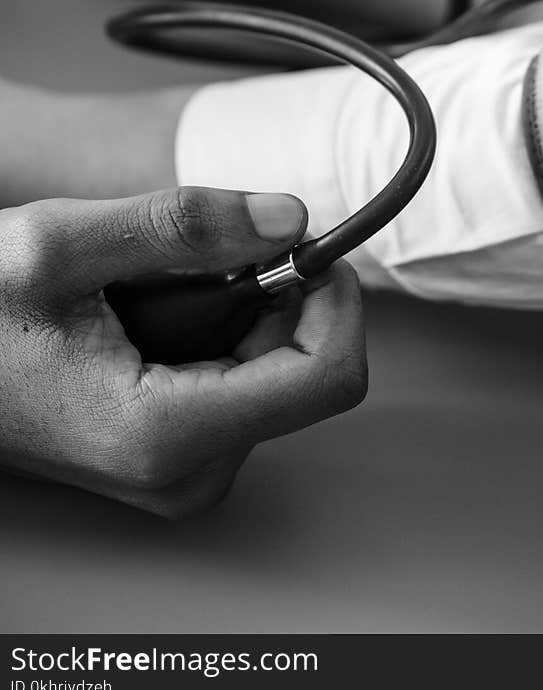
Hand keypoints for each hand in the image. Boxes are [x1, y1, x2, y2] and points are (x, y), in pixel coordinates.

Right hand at [0, 187, 365, 515]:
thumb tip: (288, 218)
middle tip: (202, 259)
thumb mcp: (61, 245)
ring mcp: (185, 471)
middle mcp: (188, 471)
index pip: (327, 377)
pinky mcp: (180, 456)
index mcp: (167, 434)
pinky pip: (244, 384)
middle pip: (306, 369)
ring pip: (278, 372)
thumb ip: (185, 225)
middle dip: (274, 297)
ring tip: (157, 292)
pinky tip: (158, 318)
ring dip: (240, 310)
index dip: (334, 300)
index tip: (306, 248)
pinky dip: (221, 332)